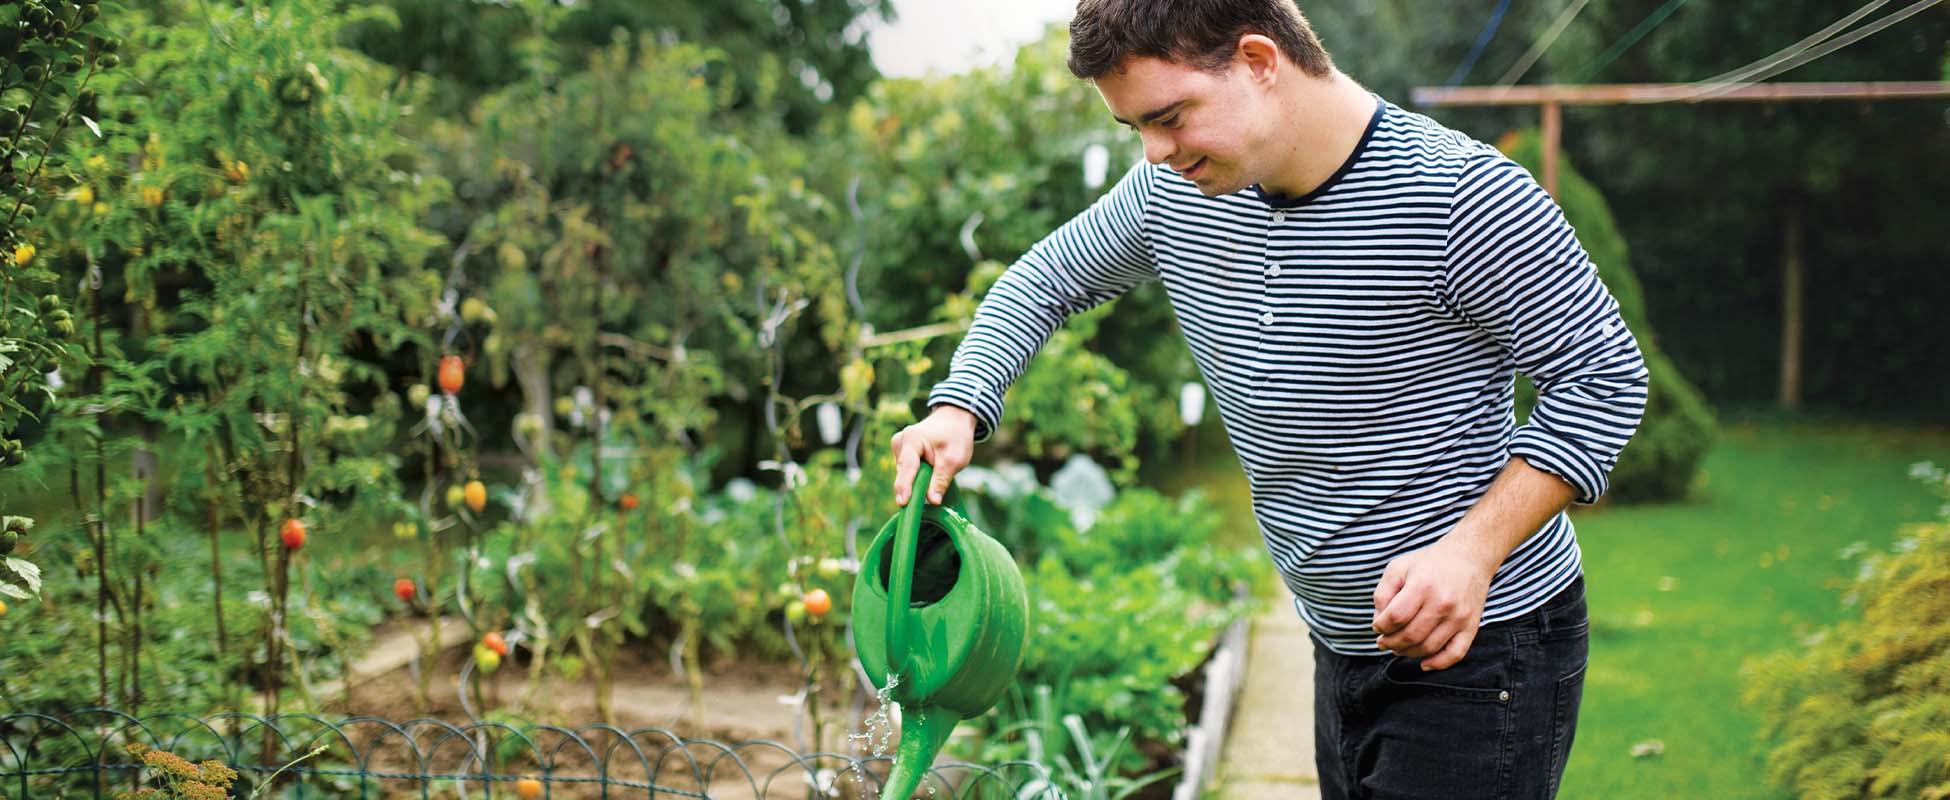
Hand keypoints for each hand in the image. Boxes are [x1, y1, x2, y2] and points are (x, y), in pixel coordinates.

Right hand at [890, 405, 977, 506]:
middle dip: (915, 487)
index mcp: (912, 439)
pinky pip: (907, 472)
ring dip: (918, 481)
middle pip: (904, 473)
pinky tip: (929, 471)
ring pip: (905, 474)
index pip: (908, 467)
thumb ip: (941, 480)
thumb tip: (933, 501)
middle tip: (929, 500)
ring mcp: (898, 447)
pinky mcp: (900, 453)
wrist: (953, 420)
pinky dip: (917, 476)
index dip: (905, 487)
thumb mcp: (954, 459)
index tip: (903, 503)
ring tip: (936, 473)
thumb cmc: (955, 436)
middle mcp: (900, 442)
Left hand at [1372, 536, 1495, 670]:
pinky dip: (1438, 663)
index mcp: (1423, 586)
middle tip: (1383, 641)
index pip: (1396, 617)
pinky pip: (1456, 654)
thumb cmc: (1428, 563)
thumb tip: (1380, 622)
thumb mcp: (1398, 568)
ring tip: (1398, 647)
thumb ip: (1383, 593)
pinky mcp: (1471, 626)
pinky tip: (1424, 663)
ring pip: (1428, 647)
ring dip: (1407, 653)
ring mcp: (1459, 617)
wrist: (1469, 557)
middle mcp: (1443, 603)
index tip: (1377, 626)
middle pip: (1410, 636)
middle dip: (1390, 643)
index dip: (1381, 627)